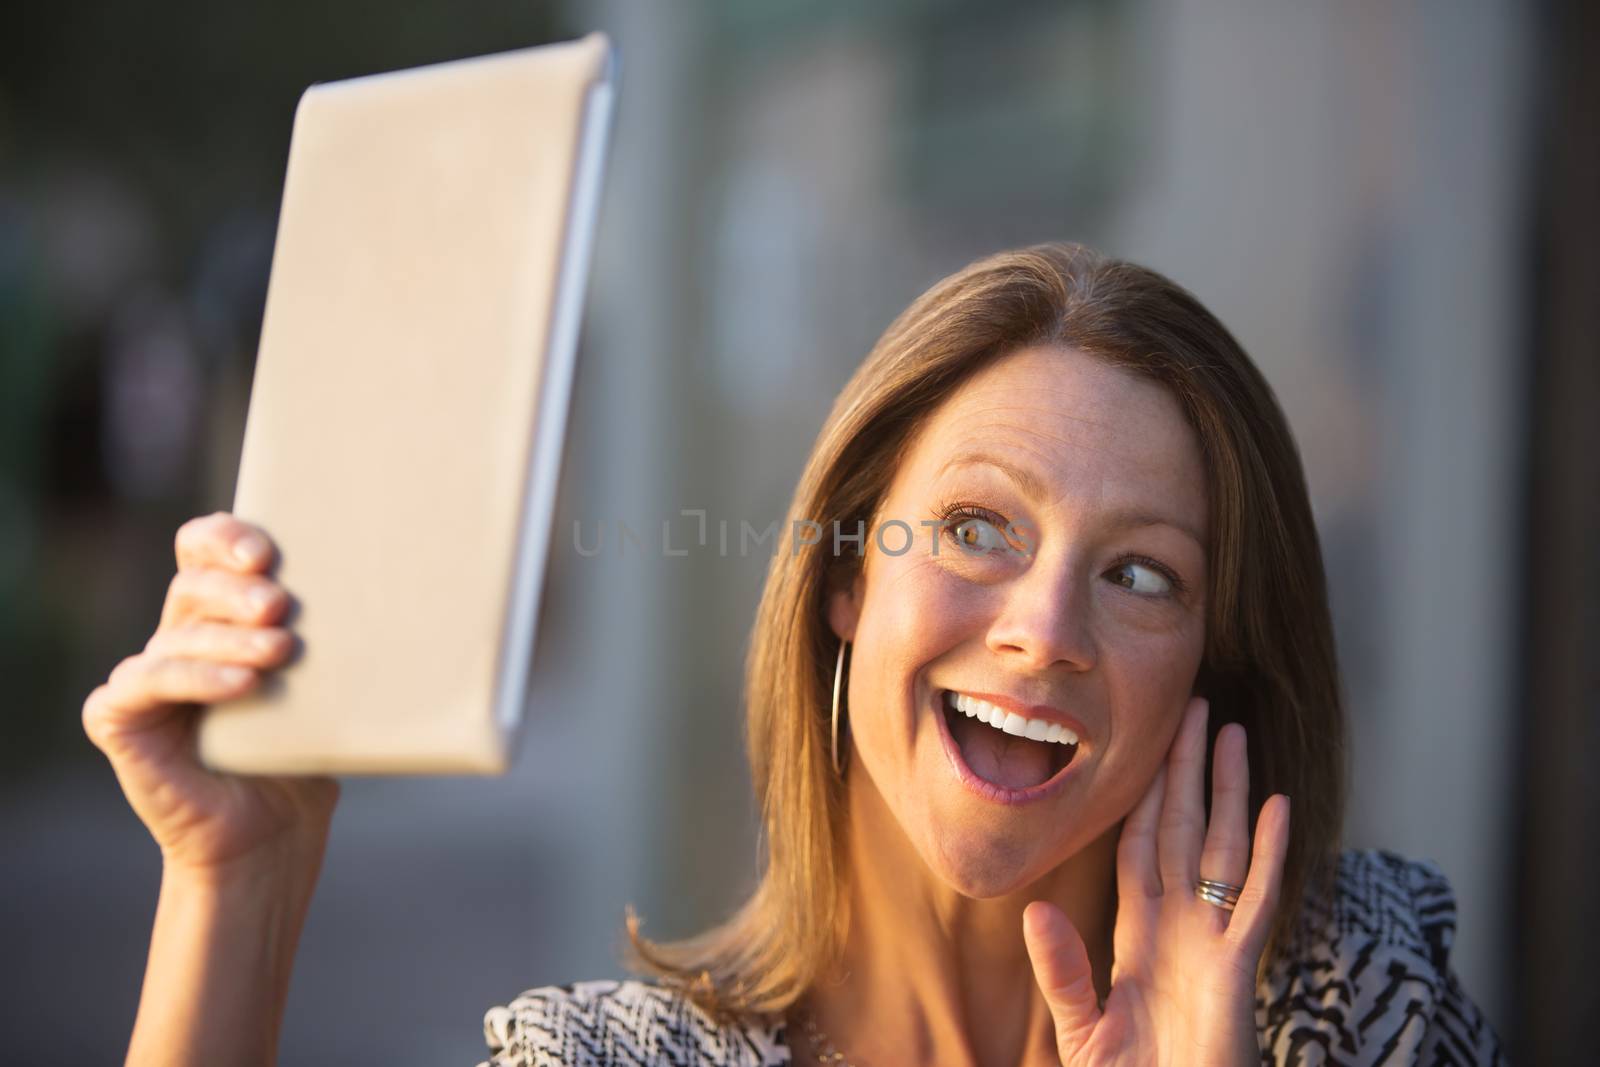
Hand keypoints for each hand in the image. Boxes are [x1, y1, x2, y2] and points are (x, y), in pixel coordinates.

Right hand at [82, 511, 339, 881]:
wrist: (272, 836)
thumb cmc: (304, 753)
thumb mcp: (326, 683)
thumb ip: (333, 633)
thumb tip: (394, 584)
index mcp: (220, 615)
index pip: (204, 548)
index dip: (226, 537)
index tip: (269, 551)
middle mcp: (178, 638)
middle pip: (193, 584)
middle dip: (237, 588)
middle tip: (281, 605)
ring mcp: (144, 677)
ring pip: (178, 634)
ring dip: (230, 638)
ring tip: (281, 650)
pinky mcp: (119, 719)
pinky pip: (147, 683)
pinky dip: (195, 677)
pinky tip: (241, 685)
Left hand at [1022, 696, 1289, 1065]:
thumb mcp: (1082, 1027)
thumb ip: (1061, 971)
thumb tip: (1033, 911)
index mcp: (1141, 936)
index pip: (1142, 847)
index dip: (1145, 796)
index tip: (1148, 745)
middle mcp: (1181, 927)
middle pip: (1184, 830)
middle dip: (1188, 772)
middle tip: (1196, 709)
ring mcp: (1213, 942)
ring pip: (1222, 848)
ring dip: (1228, 791)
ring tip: (1234, 734)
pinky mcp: (1237, 968)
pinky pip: (1254, 900)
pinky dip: (1267, 854)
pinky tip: (1274, 807)